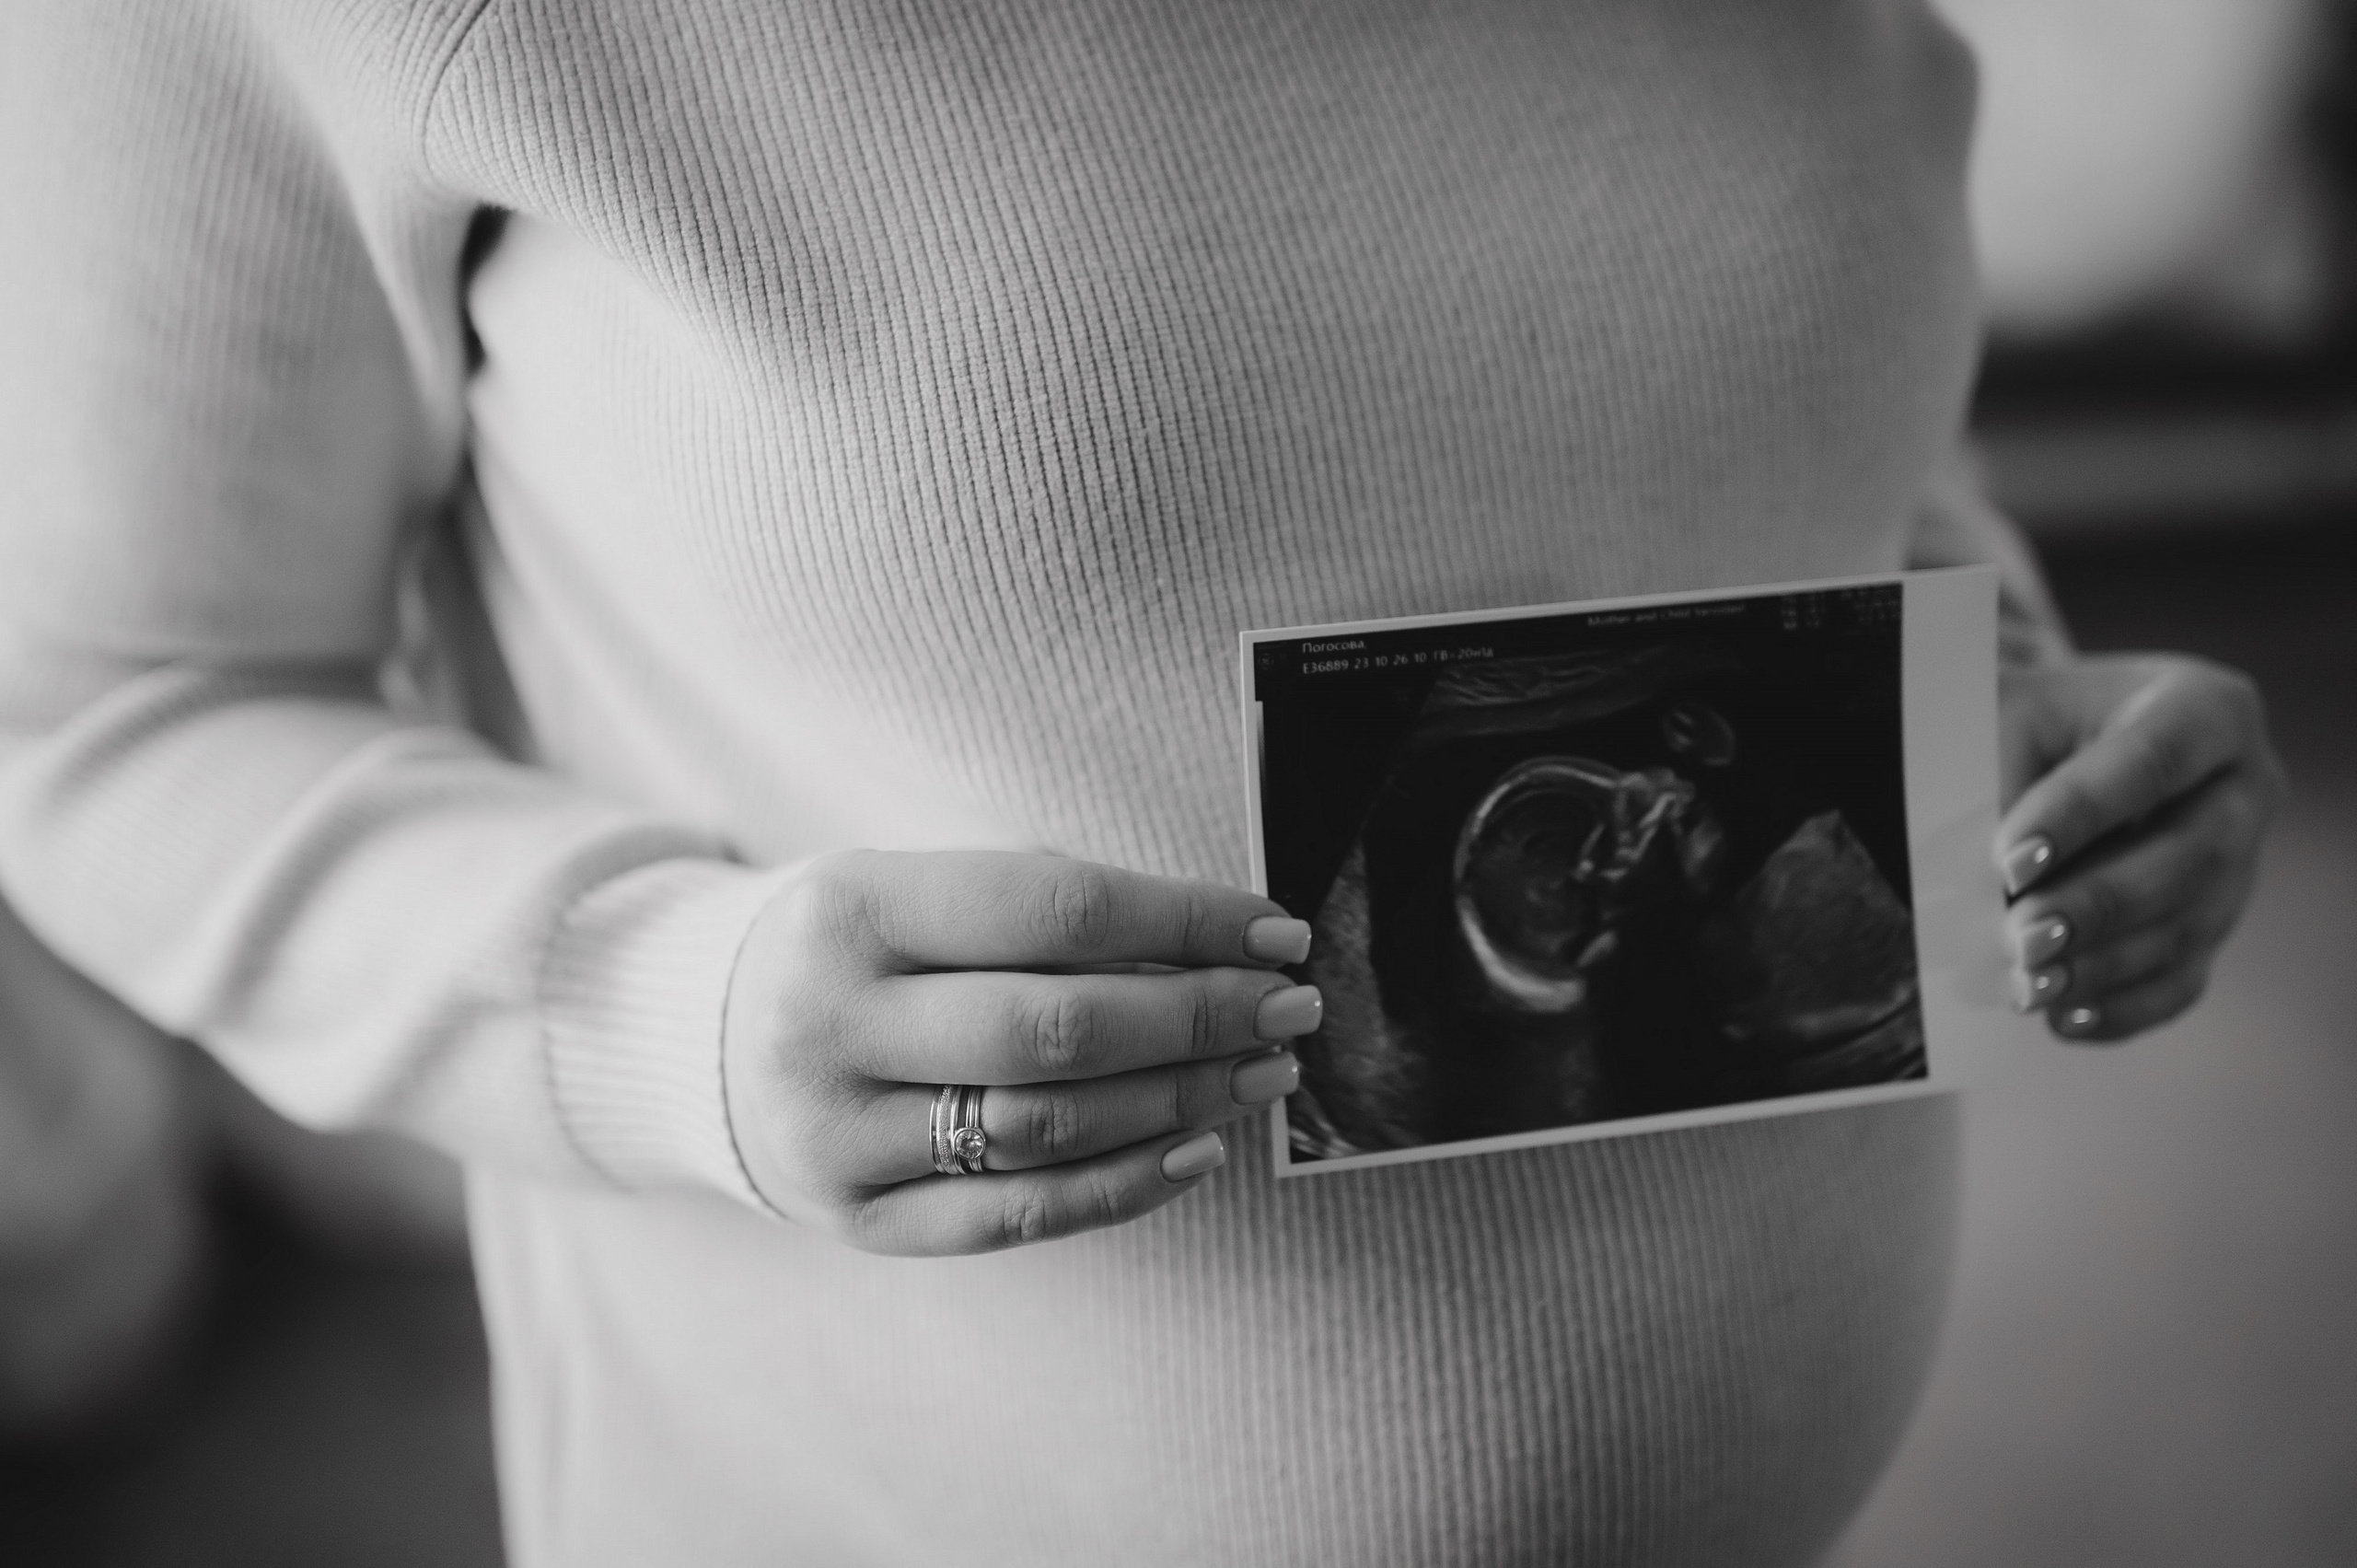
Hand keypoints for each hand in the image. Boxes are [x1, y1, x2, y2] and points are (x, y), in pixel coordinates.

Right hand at [720, 850, 1319, 1254]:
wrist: (703, 1038)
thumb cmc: (855, 947)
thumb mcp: (913, 885)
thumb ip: (1042, 909)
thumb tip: (1217, 947)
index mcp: (852, 908)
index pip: (1055, 910)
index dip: (1185, 921)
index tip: (1277, 929)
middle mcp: (830, 1023)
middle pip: (1059, 1028)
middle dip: (1201, 1018)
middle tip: (1292, 1010)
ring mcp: (836, 1134)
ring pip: (1047, 1129)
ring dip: (1182, 1101)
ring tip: (1264, 1074)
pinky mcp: (856, 1221)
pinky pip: (1015, 1215)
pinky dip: (1122, 1187)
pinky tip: (1200, 1150)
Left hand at [1995, 653, 2283, 1042]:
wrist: (2058, 743)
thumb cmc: (2031, 721)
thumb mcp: (2009, 715)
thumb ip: (2001, 779)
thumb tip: (1985, 883)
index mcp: (2204, 709)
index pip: (2154, 757)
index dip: (2083, 811)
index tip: (2010, 858)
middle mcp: (2244, 786)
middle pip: (2193, 855)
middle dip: (2101, 904)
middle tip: (2022, 938)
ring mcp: (2240, 863)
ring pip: (2188, 927)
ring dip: (2103, 965)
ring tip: (2029, 985)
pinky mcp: (2212, 925)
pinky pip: (2181, 980)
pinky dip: (2120, 1007)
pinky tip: (2063, 1018)